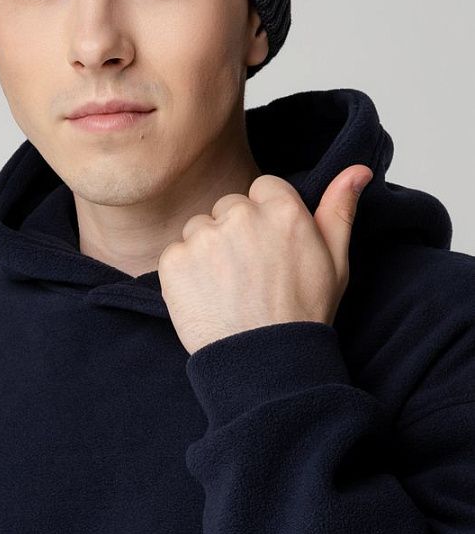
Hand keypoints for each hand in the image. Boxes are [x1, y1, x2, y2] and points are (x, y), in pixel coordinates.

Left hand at [158, 164, 373, 354]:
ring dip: (209, 251)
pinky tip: (207, 296)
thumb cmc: (304, 312)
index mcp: (282, 209)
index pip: (263, 188)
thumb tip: (358, 170)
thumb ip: (340, 208)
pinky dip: (186, 272)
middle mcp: (241, 215)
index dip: (266, 218)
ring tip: (229, 288)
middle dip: (236, 233)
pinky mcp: (175, 260)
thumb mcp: (335, 260)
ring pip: (201, 228)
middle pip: (229, 207)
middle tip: (251, 273)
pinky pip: (176, 252)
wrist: (266, 363)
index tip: (271, 247)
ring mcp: (204, 236)